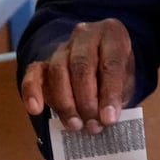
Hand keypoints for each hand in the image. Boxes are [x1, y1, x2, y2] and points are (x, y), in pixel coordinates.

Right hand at [18, 18, 135, 133]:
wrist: (98, 62)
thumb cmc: (115, 73)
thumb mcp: (127, 80)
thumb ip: (118, 95)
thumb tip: (105, 119)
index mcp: (112, 34)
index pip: (111, 62)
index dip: (110, 93)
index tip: (109, 119)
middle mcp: (86, 35)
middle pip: (81, 65)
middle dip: (87, 100)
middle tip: (93, 126)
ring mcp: (62, 47)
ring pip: (58, 71)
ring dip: (66, 103)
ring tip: (76, 125)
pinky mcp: (43, 61)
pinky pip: (33, 73)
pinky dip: (32, 91)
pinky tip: (35, 109)